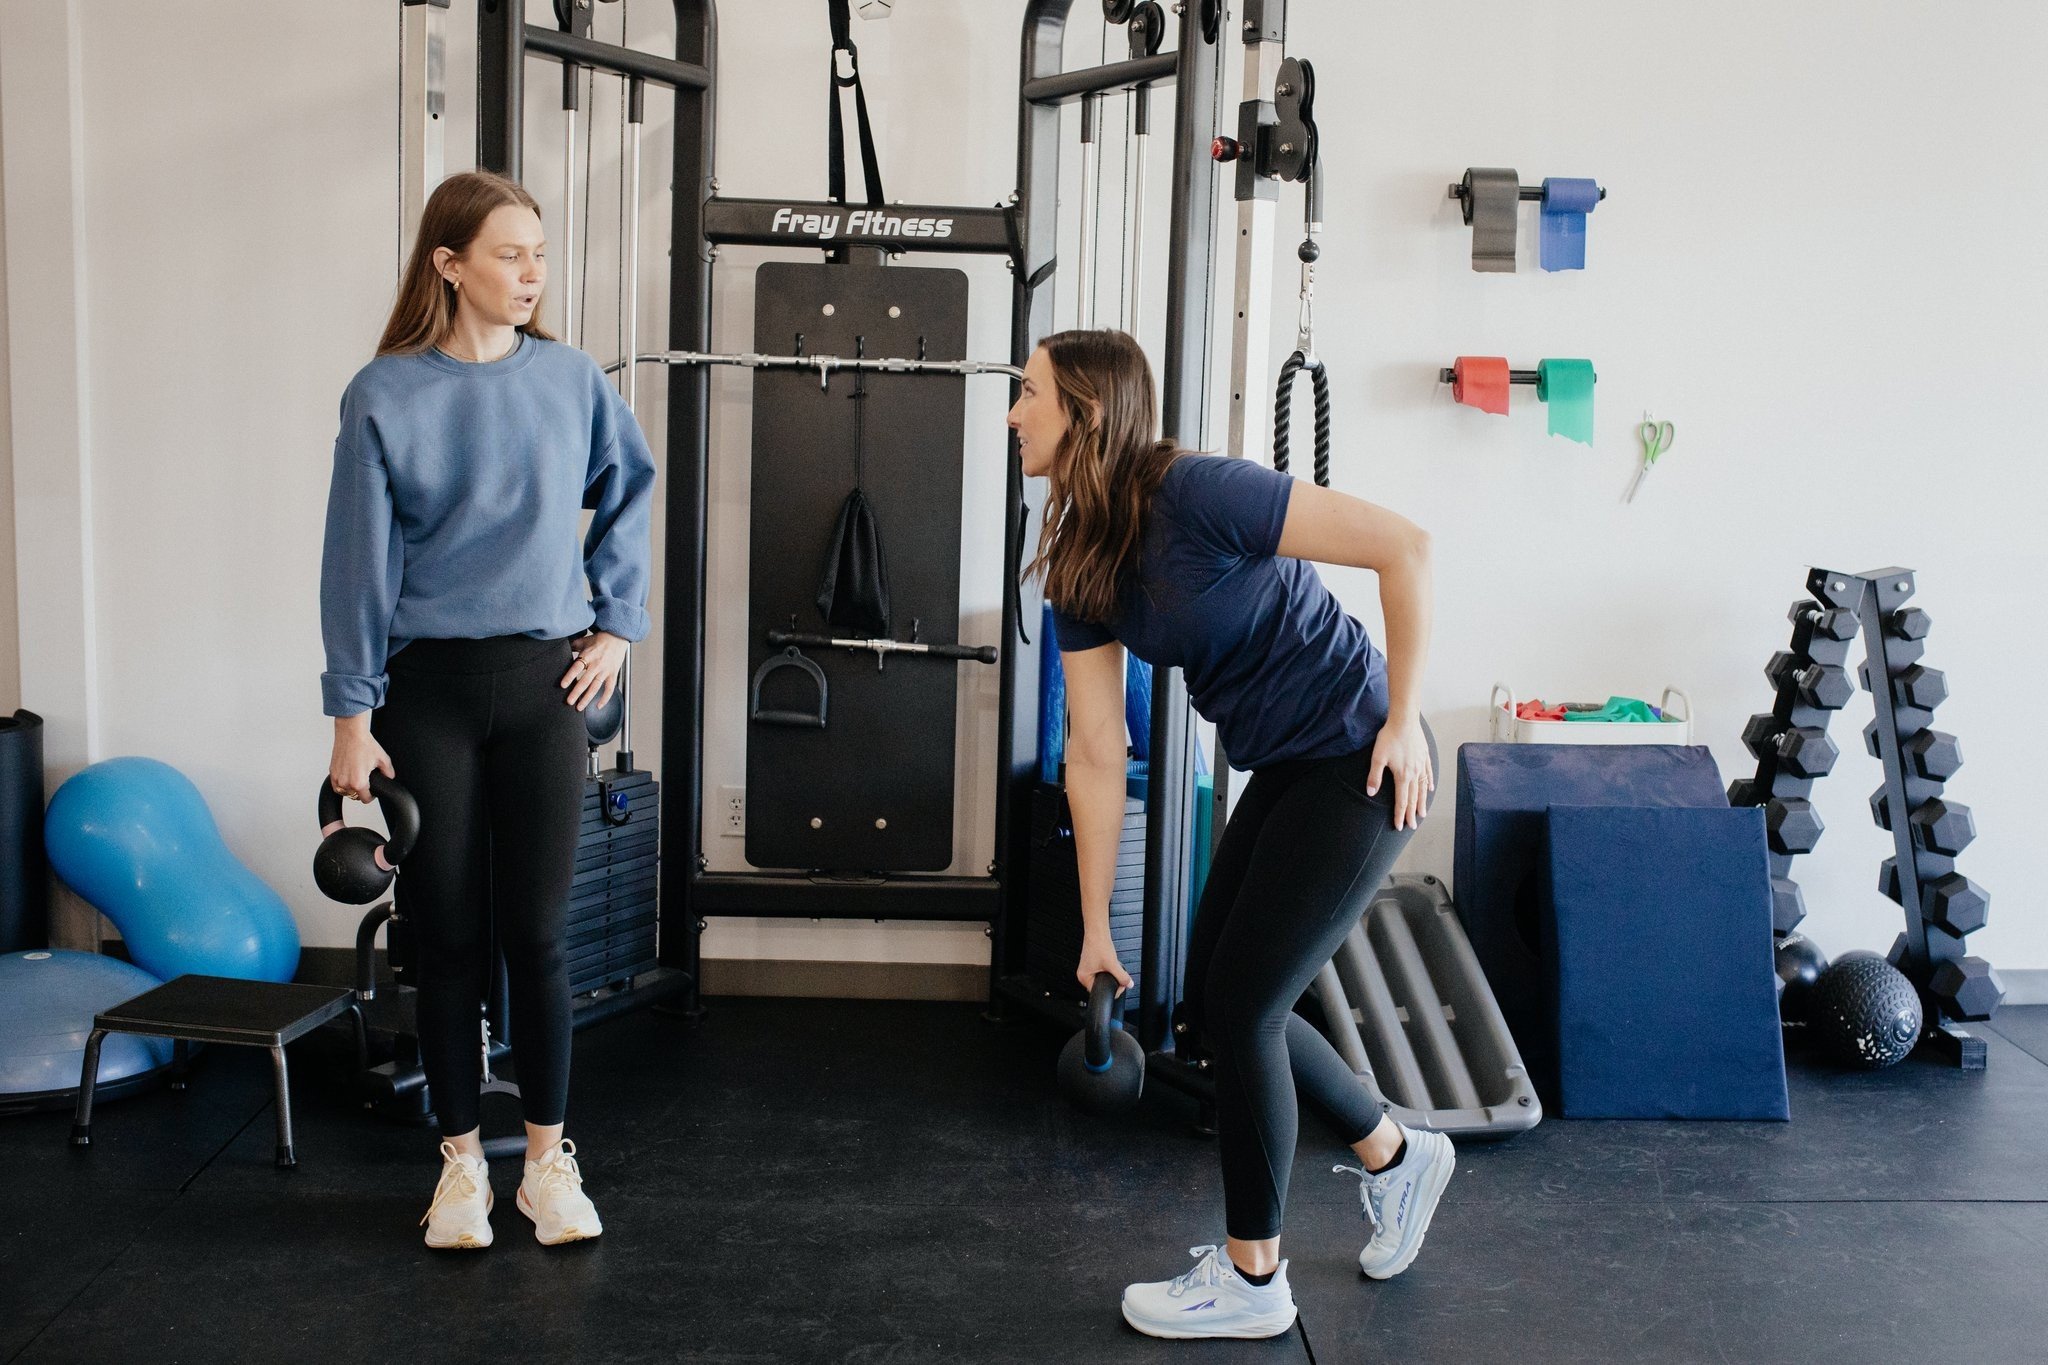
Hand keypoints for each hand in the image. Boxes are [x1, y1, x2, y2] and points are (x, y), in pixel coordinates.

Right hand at [329, 717, 394, 804]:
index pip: (365, 799)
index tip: (373, 792)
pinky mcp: (331, 773)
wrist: (351, 733)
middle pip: (355, 796)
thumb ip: (388, 773)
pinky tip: (348, 776)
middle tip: (366, 781)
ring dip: (351, 789)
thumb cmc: (364, 744)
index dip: (371, 796)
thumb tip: (389, 779)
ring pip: (345, 792)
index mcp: (359, 782)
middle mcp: (346, 783)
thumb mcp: (383, 759)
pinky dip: (342, 784)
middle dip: (361, 791)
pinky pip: (336, 786)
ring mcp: (337, 778)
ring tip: (357, 778)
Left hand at [562, 631, 626, 710]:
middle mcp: (597, 665)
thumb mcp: (584, 640)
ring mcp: (605, 671)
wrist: (617, 637)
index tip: (563, 685)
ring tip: (579, 707)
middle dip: (576, 693)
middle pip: (585, 681)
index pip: (577, 667)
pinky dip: (605, 698)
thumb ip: (573, 646)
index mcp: (588, 656)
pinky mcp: (613, 674)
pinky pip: (609, 689)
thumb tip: (560, 647)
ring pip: (595, 687)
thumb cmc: (600, 639)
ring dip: (587, 698)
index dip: (570, 676)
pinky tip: (598, 706)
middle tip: (569, 702)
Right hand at [1076, 935, 1133, 997]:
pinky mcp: (1091, 964)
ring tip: (1112, 965)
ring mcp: (1087, 969)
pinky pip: (1101, 972)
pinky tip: (1109, 963)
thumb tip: (1129, 984)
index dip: (1112, 989)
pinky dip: (1108, 970)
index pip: (1099, 991)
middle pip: (1101, 985)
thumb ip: (1122, 976)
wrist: (1097, 931)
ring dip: (1111, 975)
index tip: (1120, 984)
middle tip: (1119, 974)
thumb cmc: (1099, 944)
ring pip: (1102, 978)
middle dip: (1112, 981)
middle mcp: (1084, 974)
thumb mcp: (1112, 964)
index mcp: (1084, 977)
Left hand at [1367, 714, 1434, 830]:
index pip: (1401, 800)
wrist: (1405, 720)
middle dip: (1412, 813)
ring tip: (1422, 813)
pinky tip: (1430, 789)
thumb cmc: (1389, 737)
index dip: (1400, 815)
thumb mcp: (1377, 757)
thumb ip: (1374, 776)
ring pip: (1423, 788)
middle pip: (1414, 798)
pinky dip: (1429, 783)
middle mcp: (1414, 773)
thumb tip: (1371, 793)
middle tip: (1413, 826)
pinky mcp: (1424, 756)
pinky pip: (1428, 774)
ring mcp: (1421, 765)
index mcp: (1403, 776)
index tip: (1400, 826)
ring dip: (1422, 802)